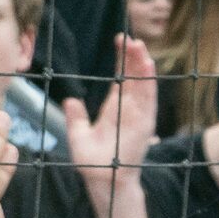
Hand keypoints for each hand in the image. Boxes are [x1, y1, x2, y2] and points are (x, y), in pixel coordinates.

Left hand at [64, 35, 159, 193]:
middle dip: (133, 57)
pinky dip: (148, 84)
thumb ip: (76, 117)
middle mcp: (128, 108)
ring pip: (142, 84)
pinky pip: (148, 100)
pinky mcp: (144, 124)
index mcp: (114, 108)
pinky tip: (148, 68)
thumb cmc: (92, 161)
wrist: (103, 180)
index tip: (120, 41)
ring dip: (142, 65)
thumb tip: (70, 100)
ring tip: (140, 46)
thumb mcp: (78, 135)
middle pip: (134, 77)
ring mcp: (138, 115)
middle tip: (130, 37)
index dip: (122, 60)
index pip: (121, 78)